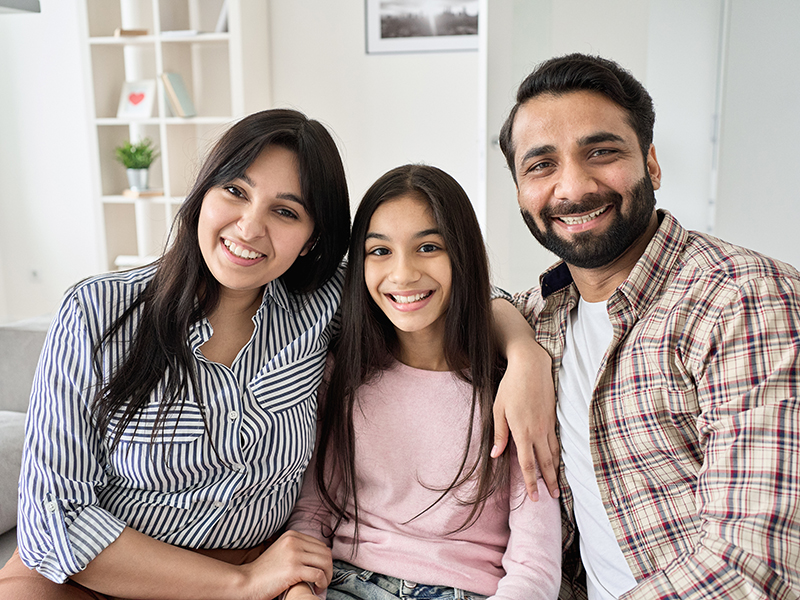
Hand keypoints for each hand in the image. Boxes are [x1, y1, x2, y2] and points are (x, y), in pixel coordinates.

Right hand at [239, 530, 330, 599]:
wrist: (247, 582)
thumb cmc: (264, 572)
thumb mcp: (282, 551)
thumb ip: (298, 549)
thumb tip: (320, 556)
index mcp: (292, 535)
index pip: (321, 545)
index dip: (325, 560)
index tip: (321, 572)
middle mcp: (294, 541)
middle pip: (325, 553)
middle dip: (329, 569)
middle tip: (324, 581)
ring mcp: (294, 554)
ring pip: (325, 563)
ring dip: (327, 576)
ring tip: (321, 585)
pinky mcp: (293, 569)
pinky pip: (319, 574)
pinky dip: (322, 583)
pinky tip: (317, 588)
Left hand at [493, 342, 559, 500]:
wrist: (531, 366)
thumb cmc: (511, 386)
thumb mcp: (498, 410)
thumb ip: (499, 434)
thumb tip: (496, 455)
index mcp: (522, 432)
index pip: (527, 465)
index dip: (531, 483)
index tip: (534, 498)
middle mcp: (538, 432)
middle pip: (545, 463)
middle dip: (549, 482)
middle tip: (553, 498)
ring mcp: (548, 425)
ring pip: (554, 454)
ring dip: (556, 471)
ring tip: (558, 485)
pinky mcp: (554, 417)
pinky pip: (557, 441)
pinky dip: (559, 455)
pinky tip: (558, 461)